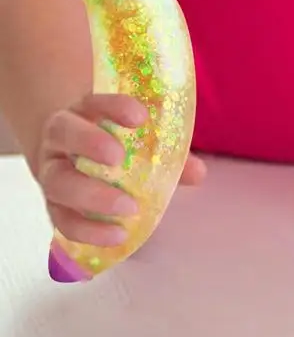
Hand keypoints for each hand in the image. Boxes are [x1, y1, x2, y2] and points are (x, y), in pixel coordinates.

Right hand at [36, 94, 204, 246]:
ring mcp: (52, 170)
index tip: (141, 117)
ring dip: (92, 195)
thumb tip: (198, 172)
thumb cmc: (116, 142)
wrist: (76, 158)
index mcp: (85, 111)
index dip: (114, 106)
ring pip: (57, 180)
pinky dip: (88, 230)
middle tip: (118, 158)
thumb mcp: (140, 140)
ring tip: (129, 208)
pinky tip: (117, 236)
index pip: (94, 100)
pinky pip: (62, 219)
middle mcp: (61, 137)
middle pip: (64, 132)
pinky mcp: (52, 204)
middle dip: (90, 143)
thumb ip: (169, 153)